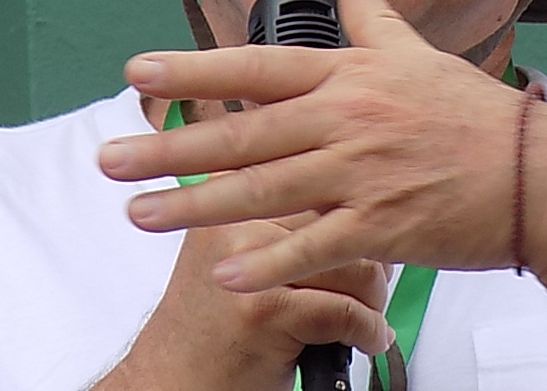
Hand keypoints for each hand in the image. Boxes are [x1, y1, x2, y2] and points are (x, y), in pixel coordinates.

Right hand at [95, 217, 390, 390]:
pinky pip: (346, 311)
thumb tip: (356, 204)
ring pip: (353, 266)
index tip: (366, 235)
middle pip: (342, 217)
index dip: (353, 211)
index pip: (320, 175)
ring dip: (372, 301)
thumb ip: (284, 218)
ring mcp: (248, 263)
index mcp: (230, 188)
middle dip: (371, 258)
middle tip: (372, 286)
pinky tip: (366, 340)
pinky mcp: (265, 310)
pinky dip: (367, 332)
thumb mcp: (239, 248)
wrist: (174, 379)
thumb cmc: (214, 322)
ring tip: (364, 316)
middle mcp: (235, 217)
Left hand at [97, 0, 546, 291]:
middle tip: (108, 160)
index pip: (256, 66)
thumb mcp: (418, 52)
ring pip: (265, 190)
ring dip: (195, 206)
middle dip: (169, 146)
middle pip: (244, 132)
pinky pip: (316, 247)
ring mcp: (365, 174)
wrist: (541, 177)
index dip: (193, 68)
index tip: (137, 72)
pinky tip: (224, 274)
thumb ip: (373, 12)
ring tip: (138, 216)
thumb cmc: (474, 114)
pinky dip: (270, 262)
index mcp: (350, 75)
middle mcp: (348, 118)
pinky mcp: (386, 227)